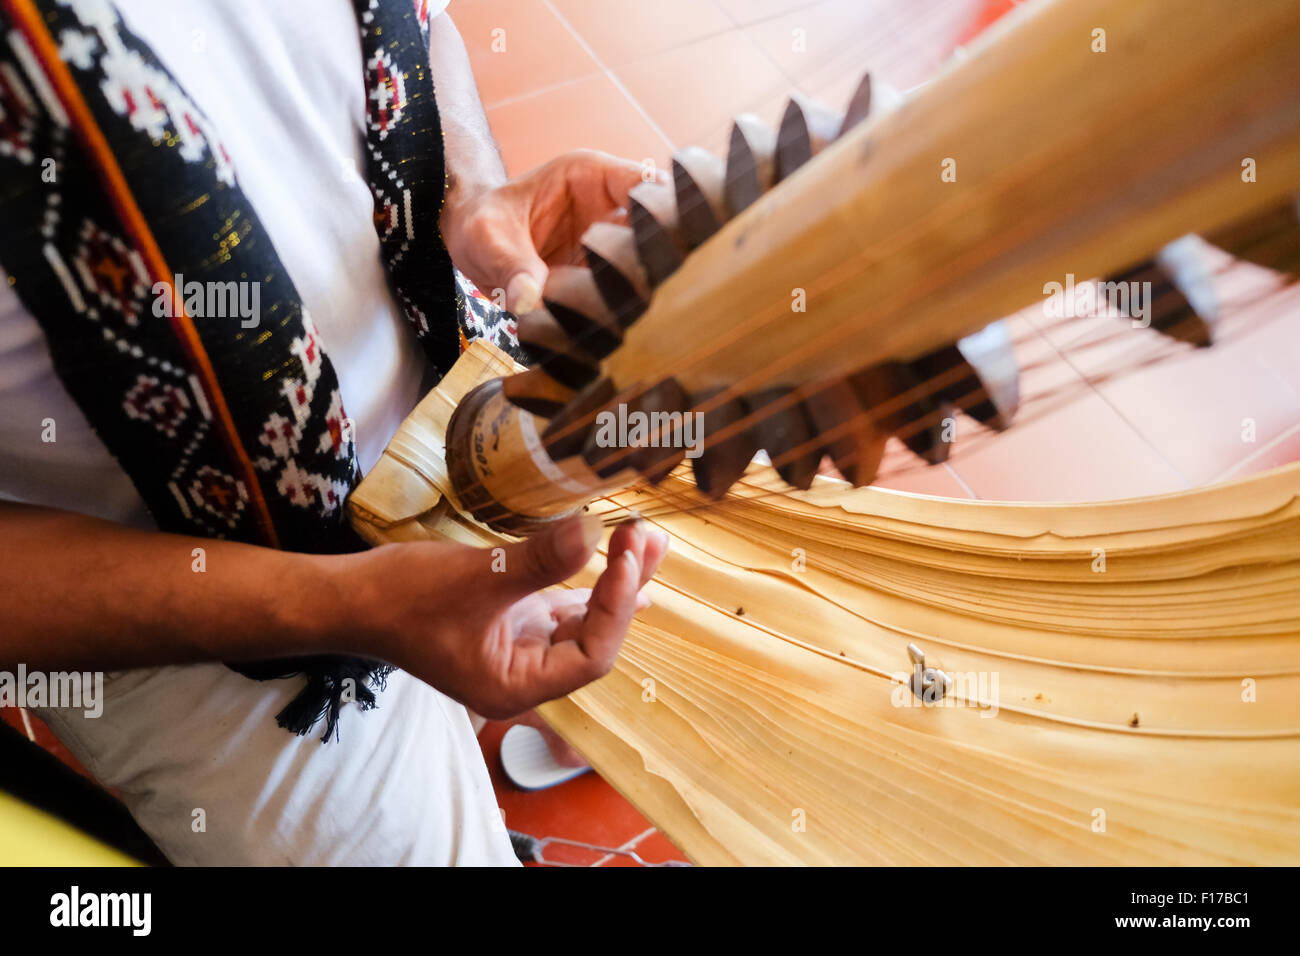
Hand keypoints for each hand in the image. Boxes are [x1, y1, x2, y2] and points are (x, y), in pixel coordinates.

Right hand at [354, 514, 668, 719]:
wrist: (349, 599)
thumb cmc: (403, 599)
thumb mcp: (477, 578)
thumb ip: (540, 560)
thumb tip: (594, 531)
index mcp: (517, 685)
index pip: (591, 654)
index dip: (617, 606)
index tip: (626, 554)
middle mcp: (524, 675)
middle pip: (595, 637)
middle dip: (625, 588)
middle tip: (646, 538)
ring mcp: (517, 647)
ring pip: (581, 619)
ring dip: (612, 581)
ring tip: (643, 540)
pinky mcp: (509, 622)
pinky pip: (560, 606)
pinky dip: (587, 582)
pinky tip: (617, 561)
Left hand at [440, 149, 662, 313]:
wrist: (469, 243)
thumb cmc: (478, 223)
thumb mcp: (487, 239)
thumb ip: (512, 266)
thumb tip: (530, 302)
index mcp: (591, 177)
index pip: (649, 186)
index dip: (664, 215)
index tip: (657, 253)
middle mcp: (611, 208)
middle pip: (659, 229)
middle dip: (658, 263)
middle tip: (645, 297)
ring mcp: (611, 244)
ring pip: (648, 263)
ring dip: (642, 291)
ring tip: (629, 319)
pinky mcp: (603, 276)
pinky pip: (624, 291)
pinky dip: (623, 310)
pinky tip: (615, 330)